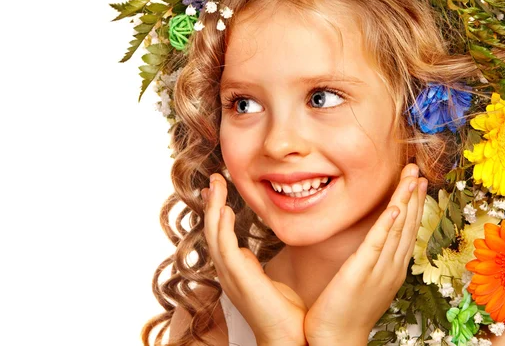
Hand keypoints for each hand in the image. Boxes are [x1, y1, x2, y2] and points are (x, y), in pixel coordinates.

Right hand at [203, 173, 307, 345]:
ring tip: (216, 184)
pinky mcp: (239, 279)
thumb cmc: (283, 313)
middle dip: (212, 203)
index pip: (220, 234)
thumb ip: (255, 266)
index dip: (217, 211)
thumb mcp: (268, 280)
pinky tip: (223, 210)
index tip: (220, 190)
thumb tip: (248, 252)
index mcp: (235, 270)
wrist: (289, 338)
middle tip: (215, 178)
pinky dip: (222, 227)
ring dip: (214, 208)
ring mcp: (231, 276)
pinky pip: (225, 248)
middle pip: (213, 230)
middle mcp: (228, 271)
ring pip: (214, 235)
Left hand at [303, 164, 426, 345]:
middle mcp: (392, 266)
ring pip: (397, 229)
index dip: (412, 203)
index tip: (416, 181)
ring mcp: (379, 269)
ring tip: (411, 178)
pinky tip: (394, 208)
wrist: (337, 338)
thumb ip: (371, 258)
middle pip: (407, 225)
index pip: (406, 229)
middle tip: (417, 170)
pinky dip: (388, 225)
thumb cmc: (346, 310)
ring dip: (405, 201)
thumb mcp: (365, 279)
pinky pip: (377, 244)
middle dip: (413, 195)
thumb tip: (372, 241)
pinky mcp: (361, 272)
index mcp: (392, 267)